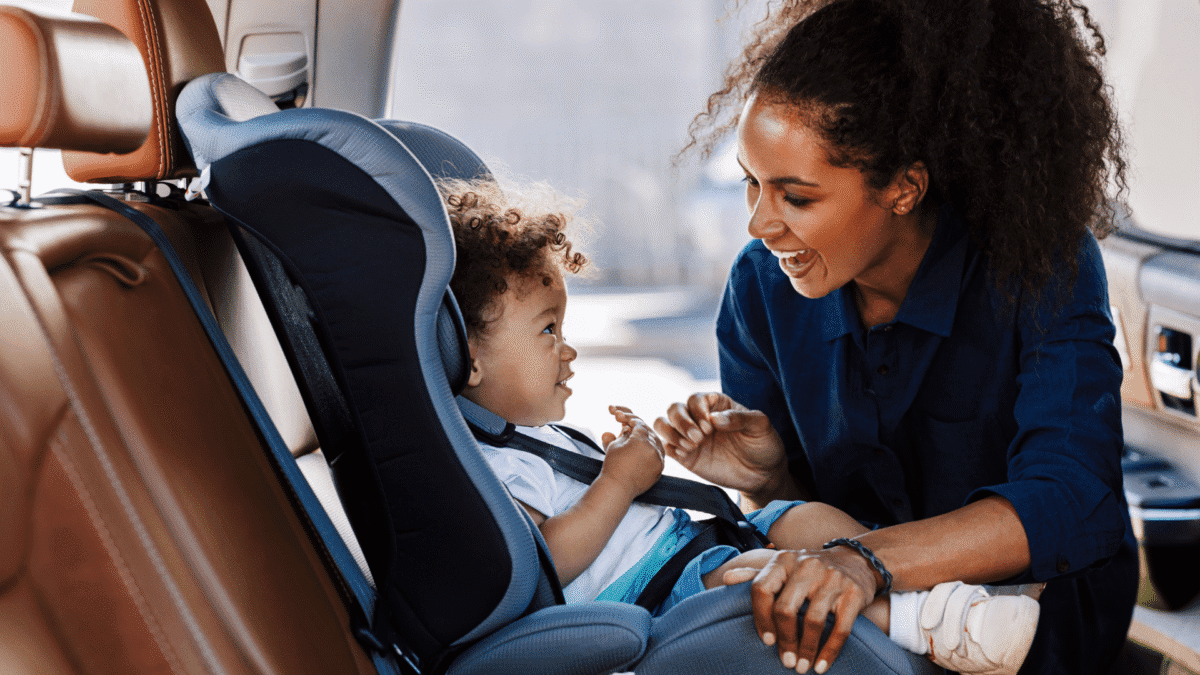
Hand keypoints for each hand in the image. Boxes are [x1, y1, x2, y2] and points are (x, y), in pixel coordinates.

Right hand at [599, 406, 663, 499]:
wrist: (617, 488)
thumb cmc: (613, 466)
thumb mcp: (615, 445)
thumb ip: (624, 434)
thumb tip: (628, 429)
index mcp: (642, 440)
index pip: (639, 424)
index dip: (630, 420)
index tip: (624, 420)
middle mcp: (654, 448)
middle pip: (649, 432)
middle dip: (639, 429)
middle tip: (629, 428)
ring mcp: (659, 460)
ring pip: (656, 443)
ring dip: (646, 439)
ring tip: (635, 439)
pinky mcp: (660, 469)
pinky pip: (658, 455)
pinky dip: (651, 451)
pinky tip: (642, 451)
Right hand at [653, 392, 786, 496]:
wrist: (763, 475)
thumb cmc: (764, 445)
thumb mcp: (761, 426)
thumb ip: (740, 418)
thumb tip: (715, 418)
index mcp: (717, 405)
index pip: (695, 398)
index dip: (698, 410)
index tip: (711, 426)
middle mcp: (700, 418)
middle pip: (674, 408)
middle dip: (682, 422)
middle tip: (699, 438)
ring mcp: (690, 437)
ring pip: (663, 423)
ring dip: (671, 432)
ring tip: (691, 446)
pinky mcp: (685, 456)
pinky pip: (665, 446)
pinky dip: (669, 447)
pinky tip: (686, 454)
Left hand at [743, 548, 879, 673]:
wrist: (856, 560)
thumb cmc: (810, 570)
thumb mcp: (783, 566)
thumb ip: (756, 575)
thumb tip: (727, 579)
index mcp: (784, 560)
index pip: (762, 589)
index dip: (760, 618)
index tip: (767, 640)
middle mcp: (807, 566)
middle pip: (785, 609)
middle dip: (784, 640)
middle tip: (786, 660)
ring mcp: (832, 579)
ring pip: (813, 621)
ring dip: (806, 650)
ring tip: (802, 667)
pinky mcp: (853, 593)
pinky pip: (840, 629)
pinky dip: (829, 651)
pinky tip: (821, 665)